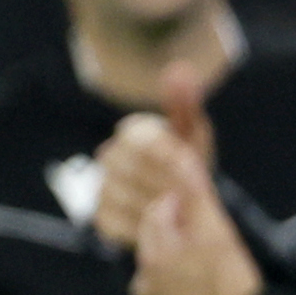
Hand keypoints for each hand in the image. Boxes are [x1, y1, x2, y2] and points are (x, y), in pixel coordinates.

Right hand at [87, 97, 213, 253]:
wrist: (186, 211)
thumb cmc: (189, 169)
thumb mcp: (194, 139)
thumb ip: (186, 106)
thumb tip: (180, 68)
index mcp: (133, 132)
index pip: (140, 137)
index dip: (168, 155)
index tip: (188, 166)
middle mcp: (109, 155)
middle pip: (130, 167)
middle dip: (163, 181)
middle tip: (186, 192)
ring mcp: (102, 186)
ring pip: (122, 195)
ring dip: (153, 206)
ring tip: (175, 207)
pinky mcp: (101, 217)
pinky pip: (117, 222)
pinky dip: (141, 226)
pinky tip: (158, 222)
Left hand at [128, 175, 261, 294]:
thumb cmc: (232, 287)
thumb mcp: (220, 235)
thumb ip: (198, 200)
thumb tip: (182, 161)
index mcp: (156, 256)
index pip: (156, 217)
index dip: (176, 210)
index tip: (199, 216)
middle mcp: (145, 286)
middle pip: (153, 255)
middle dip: (173, 248)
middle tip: (206, 254)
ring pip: (157, 292)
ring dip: (174, 286)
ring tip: (206, 291)